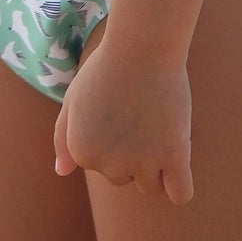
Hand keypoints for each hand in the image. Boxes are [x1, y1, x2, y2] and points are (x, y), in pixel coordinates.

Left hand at [52, 38, 193, 203]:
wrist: (142, 46)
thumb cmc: (108, 68)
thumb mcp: (73, 98)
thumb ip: (62, 138)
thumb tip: (61, 171)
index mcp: (83, 151)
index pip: (99, 165)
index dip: (109, 137)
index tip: (115, 107)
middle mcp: (109, 164)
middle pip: (124, 177)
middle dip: (131, 151)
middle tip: (137, 110)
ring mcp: (143, 163)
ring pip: (150, 185)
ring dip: (155, 163)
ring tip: (157, 124)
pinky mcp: (175, 156)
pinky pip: (180, 195)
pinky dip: (179, 187)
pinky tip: (177, 163)